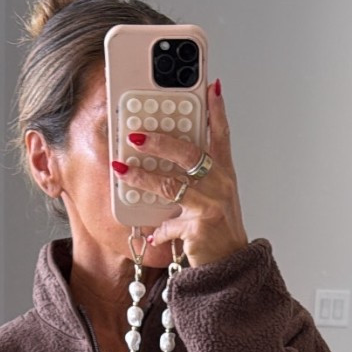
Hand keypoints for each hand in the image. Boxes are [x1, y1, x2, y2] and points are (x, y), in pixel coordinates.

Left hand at [114, 82, 246, 268]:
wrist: (230, 266)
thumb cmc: (217, 230)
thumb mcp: (213, 197)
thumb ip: (196, 177)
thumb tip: (165, 158)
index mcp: (224, 173)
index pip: (221, 135)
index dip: (216, 110)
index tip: (209, 86)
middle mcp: (220, 184)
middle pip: (188, 153)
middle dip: (159, 141)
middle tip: (135, 135)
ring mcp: (211, 205)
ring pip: (170, 185)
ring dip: (142, 177)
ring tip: (121, 169)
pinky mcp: (200, 228)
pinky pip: (169, 223)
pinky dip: (158, 230)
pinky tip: (151, 235)